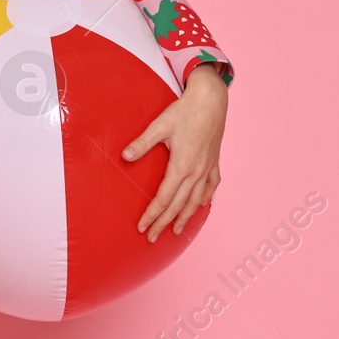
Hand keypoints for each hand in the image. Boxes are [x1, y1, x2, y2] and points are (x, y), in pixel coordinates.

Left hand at [122, 64, 226, 241]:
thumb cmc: (184, 111)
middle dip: (164, 223)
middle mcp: (196, 172)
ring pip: (196, 201)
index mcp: (181, 166)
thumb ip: (142, 143)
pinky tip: (200, 205)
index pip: (164, 199)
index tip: (141, 227)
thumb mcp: (160, 125)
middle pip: (178, 206)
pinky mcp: (214, 162)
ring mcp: (207, 168)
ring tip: (176, 231)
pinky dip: (205, 199)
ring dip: (185, 217)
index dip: (152, 215)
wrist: (212, 100)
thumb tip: (124, 156)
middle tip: (152, 238)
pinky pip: (211, 187)